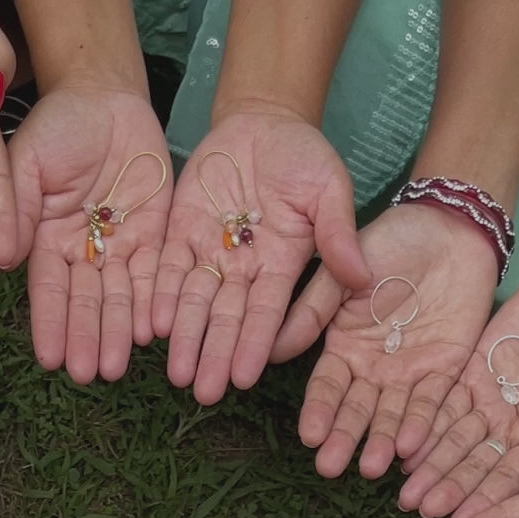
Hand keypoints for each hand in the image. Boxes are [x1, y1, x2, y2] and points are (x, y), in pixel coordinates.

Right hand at [11, 86, 172, 382]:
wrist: (106, 96)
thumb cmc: (59, 125)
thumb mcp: (26, 160)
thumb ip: (17, 208)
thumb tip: (3, 258)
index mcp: (46, 241)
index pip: (48, 290)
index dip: (50, 324)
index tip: (50, 359)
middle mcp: (82, 253)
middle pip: (85, 303)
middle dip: (87, 339)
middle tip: (89, 375)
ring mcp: (119, 247)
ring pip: (120, 298)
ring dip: (118, 334)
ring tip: (116, 368)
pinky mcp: (153, 237)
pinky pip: (153, 275)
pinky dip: (152, 303)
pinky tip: (151, 332)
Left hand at [153, 110, 367, 405]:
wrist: (262, 122)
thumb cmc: (304, 157)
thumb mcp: (329, 188)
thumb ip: (338, 233)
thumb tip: (364, 278)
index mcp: (281, 266)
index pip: (266, 312)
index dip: (254, 343)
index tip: (247, 376)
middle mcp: (244, 269)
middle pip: (227, 318)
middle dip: (215, 354)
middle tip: (204, 394)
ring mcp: (211, 252)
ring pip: (194, 302)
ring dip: (186, 338)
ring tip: (177, 375)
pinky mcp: (181, 233)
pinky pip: (169, 269)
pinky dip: (161, 296)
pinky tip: (154, 325)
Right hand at [273, 203, 496, 478]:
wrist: (450, 227)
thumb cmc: (390, 242)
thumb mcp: (341, 273)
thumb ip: (312, 311)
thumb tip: (271, 349)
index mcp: (344, 348)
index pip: (327, 388)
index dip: (318, 413)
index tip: (309, 437)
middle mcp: (373, 370)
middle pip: (357, 411)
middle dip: (345, 440)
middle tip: (333, 468)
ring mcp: (409, 374)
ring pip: (393, 415)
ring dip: (382, 442)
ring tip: (373, 467)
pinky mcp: (446, 371)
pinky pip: (433, 403)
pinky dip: (423, 426)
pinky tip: (411, 447)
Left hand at [398, 256, 518, 517]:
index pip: (512, 477)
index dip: (487, 501)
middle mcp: (514, 428)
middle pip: (476, 464)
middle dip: (449, 488)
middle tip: (420, 510)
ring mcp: (490, 402)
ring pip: (454, 440)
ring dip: (430, 467)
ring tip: (406, 492)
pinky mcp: (471, 375)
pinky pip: (443, 405)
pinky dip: (424, 426)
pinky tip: (404, 449)